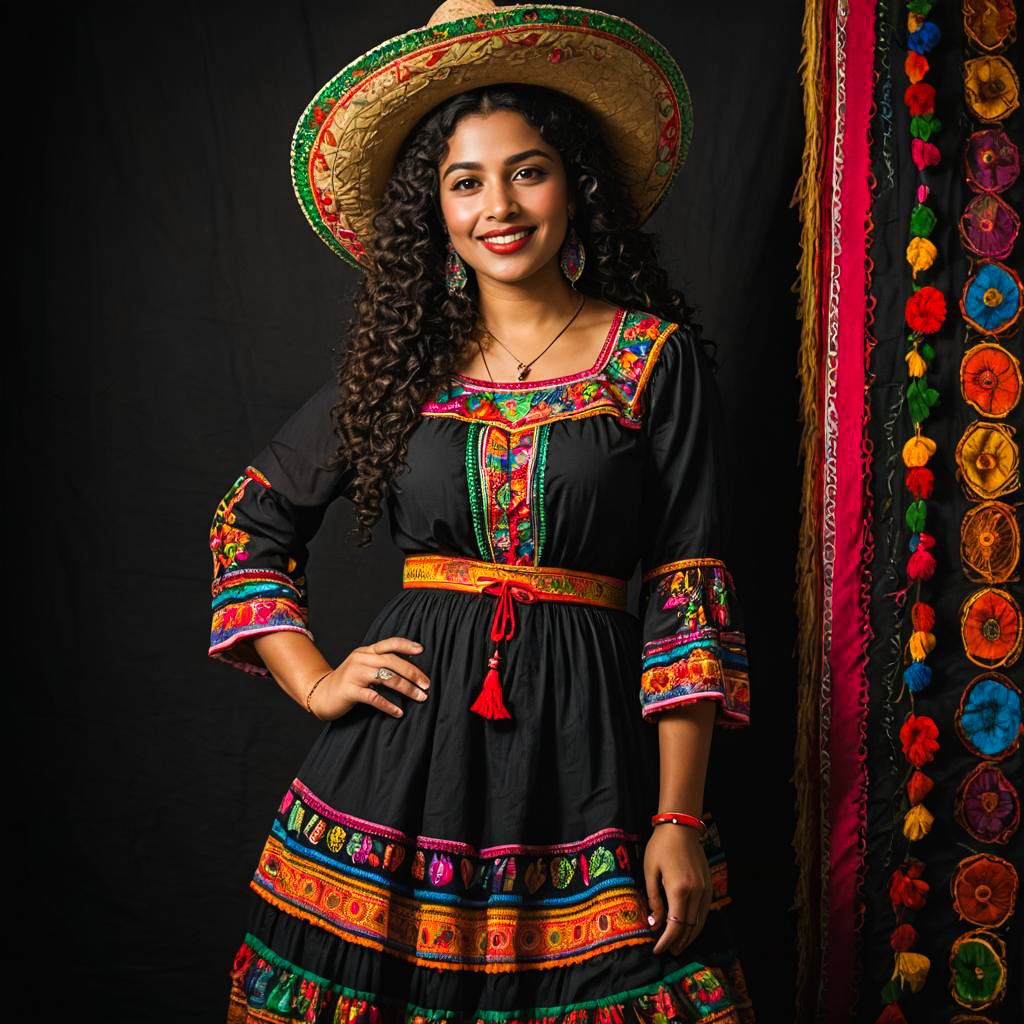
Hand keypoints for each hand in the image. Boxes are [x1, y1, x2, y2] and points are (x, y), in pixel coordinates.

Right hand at [308, 637, 429, 720]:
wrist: (320, 694)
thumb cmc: (347, 682)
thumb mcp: (362, 666)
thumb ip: (379, 663)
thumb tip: (409, 669)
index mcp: (365, 652)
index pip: (388, 644)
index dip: (405, 645)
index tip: (422, 650)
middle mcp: (360, 659)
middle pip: (391, 661)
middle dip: (412, 672)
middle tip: (427, 684)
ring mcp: (354, 674)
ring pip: (386, 678)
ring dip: (406, 688)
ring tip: (420, 697)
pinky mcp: (350, 691)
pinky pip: (373, 697)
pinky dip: (388, 705)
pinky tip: (399, 712)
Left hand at [643, 824, 711, 955]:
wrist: (681, 826)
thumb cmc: (660, 846)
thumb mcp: (650, 872)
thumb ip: (654, 900)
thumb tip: (654, 925)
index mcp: (679, 890)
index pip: (675, 926)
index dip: (666, 941)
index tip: (656, 949)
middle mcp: (696, 893)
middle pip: (688, 928)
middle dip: (677, 942)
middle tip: (666, 951)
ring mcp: (705, 889)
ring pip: (699, 922)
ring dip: (689, 936)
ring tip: (677, 945)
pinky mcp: (709, 885)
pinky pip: (704, 911)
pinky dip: (696, 924)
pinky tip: (688, 928)